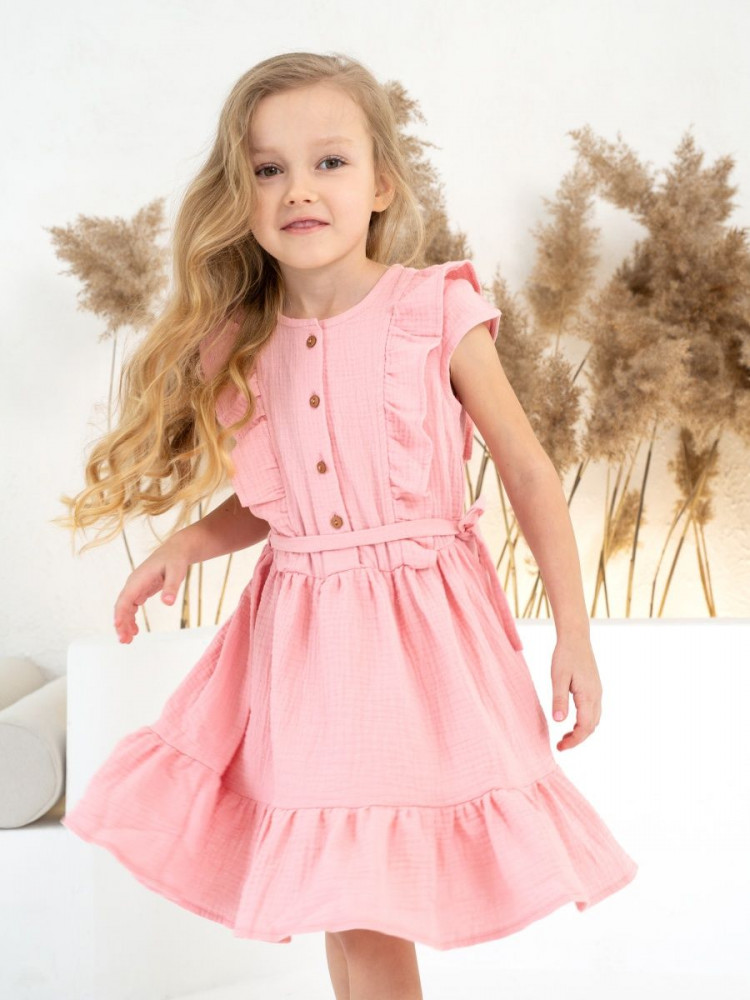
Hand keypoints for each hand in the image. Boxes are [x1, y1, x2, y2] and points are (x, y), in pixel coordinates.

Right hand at [113, 536, 190, 643]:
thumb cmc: (175, 559)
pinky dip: (131, 619)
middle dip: (121, 623)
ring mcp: (136, 587)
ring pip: (126, 608)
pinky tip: (135, 631)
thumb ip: (171, 586)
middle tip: (124, 641)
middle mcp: (134, 583)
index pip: (125, 598)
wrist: (176, 551)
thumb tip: (168, 603)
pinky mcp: (141, 590)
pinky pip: (132, 607)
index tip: (118, 626)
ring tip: (128, 641)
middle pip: (122, 606)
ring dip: (125, 624)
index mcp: (139, 579)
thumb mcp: (177, 571)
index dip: (120, 613)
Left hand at [550, 633, 601, 750]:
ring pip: (594, 720)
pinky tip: (571, 721)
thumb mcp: (557, 677)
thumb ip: (559, 699)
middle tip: (560, 745)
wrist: (576, 637)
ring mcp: (597, 692)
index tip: (560, 748)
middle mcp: (596, 696)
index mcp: (588, 695)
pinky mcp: (594, 688)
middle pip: (591, 727)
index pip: (584, 727)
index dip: (574, 741)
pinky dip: (584, 722)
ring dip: (582, 731)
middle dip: (577, 739)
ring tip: (564, 737)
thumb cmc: (565, 655)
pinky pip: (593, 711)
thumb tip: (558, 721)